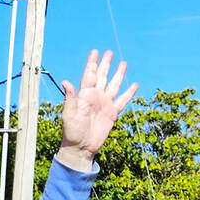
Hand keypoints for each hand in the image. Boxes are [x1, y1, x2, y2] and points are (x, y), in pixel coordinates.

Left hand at [56, 50, 137, 171]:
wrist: (81, 147)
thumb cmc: (71, 132)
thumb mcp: (69, 114)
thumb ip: (70, 98)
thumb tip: (65, 82)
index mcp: (84, 95)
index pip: (89, 75)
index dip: (92, 63)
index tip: (95, 52)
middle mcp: (95, 97)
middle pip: (102, 77)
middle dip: (105, 64)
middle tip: (109, 52)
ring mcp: (104, 104)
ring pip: (113, 85)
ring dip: (118, 75)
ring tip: (123, 63)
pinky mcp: (112, 113)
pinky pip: (122, 101)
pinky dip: (128, 93)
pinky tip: (134, 85)